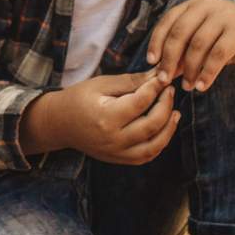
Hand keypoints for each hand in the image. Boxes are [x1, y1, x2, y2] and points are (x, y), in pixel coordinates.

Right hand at [29, 70, 177, 163]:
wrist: (59, 124)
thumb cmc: (79, 98)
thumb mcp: (102, 84)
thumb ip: (132, 82)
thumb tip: (158, 75)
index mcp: (106, 117)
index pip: (140, 102)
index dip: (156, 87)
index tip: (163, 77)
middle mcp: (112, 139)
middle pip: (152, 124)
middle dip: (166, 105)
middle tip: (170, 91)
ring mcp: (116, 152)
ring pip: (154, 146)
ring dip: (169, 128)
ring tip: (175, 112)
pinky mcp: (118, 159)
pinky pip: (146, 156)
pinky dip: (160, 144)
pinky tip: (164, 129)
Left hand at [146, 0, 234, 89]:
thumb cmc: (225, 39)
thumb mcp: (201, 42)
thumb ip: (183, 52)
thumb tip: (160, 72)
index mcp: (193, 5)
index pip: (168, 21)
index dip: (156, 42)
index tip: (151, 62)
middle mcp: (207, 6)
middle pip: (180, 32)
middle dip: (169, 58)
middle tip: (165, 79)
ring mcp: (225, 16)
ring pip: (198, 45)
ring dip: (189, 69)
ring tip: (187, 86)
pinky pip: (218, 54)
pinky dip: (207, 72)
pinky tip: (202, 85)